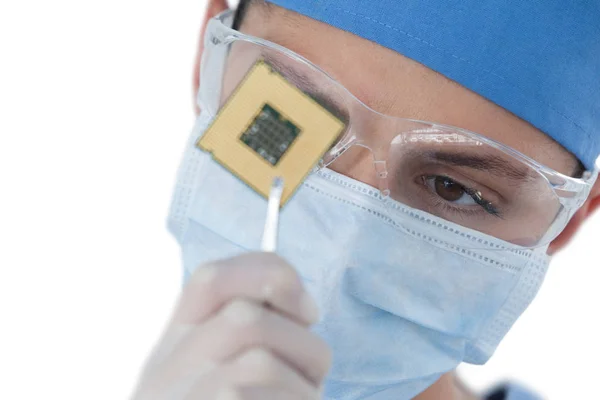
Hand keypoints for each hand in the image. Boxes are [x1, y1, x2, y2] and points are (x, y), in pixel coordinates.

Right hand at [131, 252, 330, 399]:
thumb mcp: (222, 375)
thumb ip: (248, 335)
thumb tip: (303, 306)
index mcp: (179, 343)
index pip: (211, 277)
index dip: (269, 275)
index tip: (305, 310)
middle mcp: (169, 368)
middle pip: (245, 318)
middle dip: (300, 343)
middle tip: (310, 373)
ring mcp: (184, 399)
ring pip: (260, 360)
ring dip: (302, 386)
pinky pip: (264, 397)